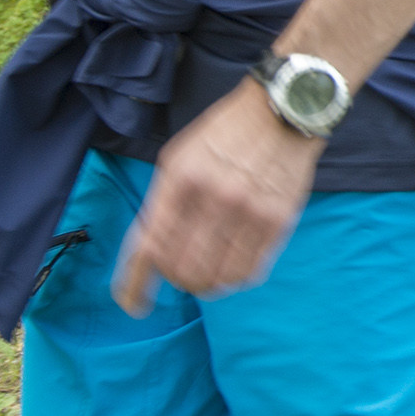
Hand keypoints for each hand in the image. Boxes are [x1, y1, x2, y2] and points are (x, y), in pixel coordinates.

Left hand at [116, 80, 322, 313]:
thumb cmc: (224, 134)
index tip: (132, 304)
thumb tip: (150, 251)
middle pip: (183, 269)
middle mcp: (214, 197)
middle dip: (175, 281)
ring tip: (204, 277)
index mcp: (181, 178)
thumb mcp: (180, 157)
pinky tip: (230, 269)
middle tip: (178, 277)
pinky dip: (233, 279)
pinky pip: (249, 271)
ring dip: (204, 285)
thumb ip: (163, 202)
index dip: (136, 283)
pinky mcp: (278, 221)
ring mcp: (249, 211)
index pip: (151, 246)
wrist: (282, 111)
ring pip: (216, 278)